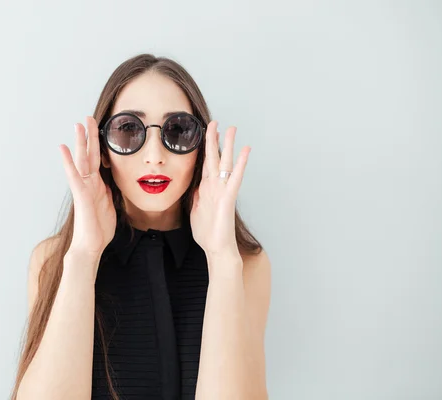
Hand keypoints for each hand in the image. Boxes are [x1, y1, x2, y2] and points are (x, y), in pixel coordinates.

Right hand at [58, 116, 116, 260]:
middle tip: (88, 117)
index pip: (98, 159)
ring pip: (81, 160)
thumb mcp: (108, 204)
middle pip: (89, 154)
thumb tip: (109, 181)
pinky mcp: (81, 195)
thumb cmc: (98, 228)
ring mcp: (84, 188)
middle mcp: (89, 183)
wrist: (90, 247)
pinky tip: (64, 149)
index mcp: (97, 185)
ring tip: (77, 125)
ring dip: (80, 142)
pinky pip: (74, 176)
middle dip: (89, 136)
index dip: (98, 144)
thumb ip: (107, 191)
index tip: (99, 128)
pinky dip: (69, 162)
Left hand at [189, 121, 250, 260]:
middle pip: (214, 158)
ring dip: (228, 145)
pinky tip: (245, 150)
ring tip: (232, 128)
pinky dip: (240, 163)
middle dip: (214, 139)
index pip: (204, 163)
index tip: (205, 134)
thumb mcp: (195, 210)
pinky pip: (235, 177)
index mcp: (206, 189)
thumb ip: (196, 196)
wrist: (217, 249)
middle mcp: (215, 186)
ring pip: (225, 163)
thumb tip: (195, 186)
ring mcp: (223, 190)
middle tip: (216, 122)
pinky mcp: (228, 197)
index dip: (205, 148)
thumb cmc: (207, 233)